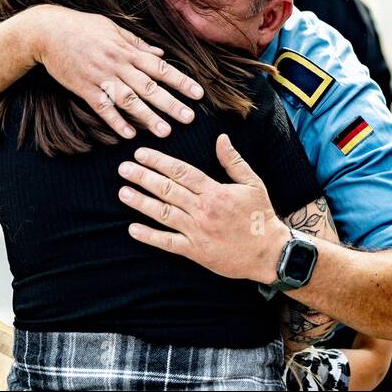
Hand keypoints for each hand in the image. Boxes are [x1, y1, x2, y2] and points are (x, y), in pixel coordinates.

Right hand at [30, 6, 204, 138]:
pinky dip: (116, 121)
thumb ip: (138, 44)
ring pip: (128, 100)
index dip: (181, 81)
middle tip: (189, 119)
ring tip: (165, 132)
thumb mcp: (114, 29)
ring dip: (148, 117)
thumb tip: (161, 55)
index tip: (198, 94)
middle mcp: (117, 65)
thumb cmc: (83, 27)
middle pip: (149, 87)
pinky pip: (102, 107)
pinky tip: (130, 134)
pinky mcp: (84, 89)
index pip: (160, 68)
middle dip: (171, 104)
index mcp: (127, 50)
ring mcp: (100, 78)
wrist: (48, 32)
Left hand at [119, 135, 290, 281]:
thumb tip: (221, 138)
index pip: (181, 172)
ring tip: (123, 192)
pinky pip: (168, 243)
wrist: (269, 252)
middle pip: (167, 190)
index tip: (141, 153)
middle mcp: (203, 210)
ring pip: (163, 213)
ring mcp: (197, 231)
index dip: (159, 161)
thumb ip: (234, 161)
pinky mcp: (195, 251)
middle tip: (123, 168)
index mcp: (215, 191)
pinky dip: (149, 236)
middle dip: (143, 177)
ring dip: (141, 202)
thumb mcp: (253, 183)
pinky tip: (133, 228)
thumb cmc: (261, 216)